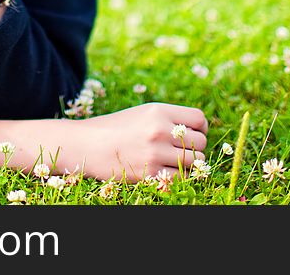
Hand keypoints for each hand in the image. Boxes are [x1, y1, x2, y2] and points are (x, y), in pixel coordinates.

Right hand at [80, 102, 208, 181]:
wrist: (88, 146)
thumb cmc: (118, 129)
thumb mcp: (143, 113)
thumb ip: (170, 118)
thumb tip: (201, 131)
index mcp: (158, 111)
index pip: (199, 119)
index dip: (199, 127)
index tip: (190, 133)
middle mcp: (159, 130)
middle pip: (200, 141)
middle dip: (194, 146)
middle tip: (178, 149)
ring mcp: (155, 153)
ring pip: (195, 161)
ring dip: (188, 163)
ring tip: (172, 160)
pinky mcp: (150, 174)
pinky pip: (181, 178)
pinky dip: (178, 176)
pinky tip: (165, 170)